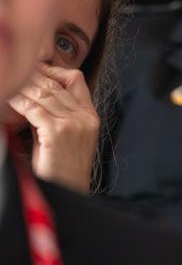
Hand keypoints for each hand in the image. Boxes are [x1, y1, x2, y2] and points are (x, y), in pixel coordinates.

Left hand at [9, 64, 99, 192]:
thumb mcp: (64, 139)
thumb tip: (32, 98)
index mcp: (90, 117)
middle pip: (54, 84)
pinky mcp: (57, 133)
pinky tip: (8, 99)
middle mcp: (84, 118)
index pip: (75, 80)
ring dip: (20, 86)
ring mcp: (72, 124)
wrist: (66, 195)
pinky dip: (17, 102)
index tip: (34, 68)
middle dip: (30, 76)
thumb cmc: (61, 171)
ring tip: (8, 83)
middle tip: (13, 72)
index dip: (53, 70)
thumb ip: (54, 116)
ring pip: (42, 93)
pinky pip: (33, 108)